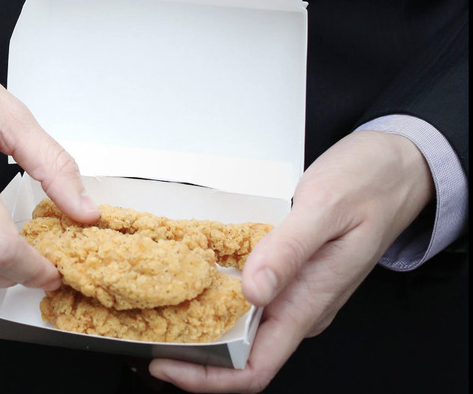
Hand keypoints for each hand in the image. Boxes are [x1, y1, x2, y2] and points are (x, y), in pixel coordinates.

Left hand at [149, 131, 433, 392]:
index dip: (208, 377)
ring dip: (198, 326)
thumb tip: (251, 293)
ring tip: (156, 310)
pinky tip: (187, 279)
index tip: (166, 365)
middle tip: (144, 333)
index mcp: (308, 303)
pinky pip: (246, 297)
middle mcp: (298, 306)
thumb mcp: (325, 209)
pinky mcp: (287, 271)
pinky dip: (213, 295)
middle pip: (238, 353)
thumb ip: (287, 251)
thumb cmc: (368, 185)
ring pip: (239, 326)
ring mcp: (293, 291)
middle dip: (191, 354)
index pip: (254, 367)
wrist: (397, 169)